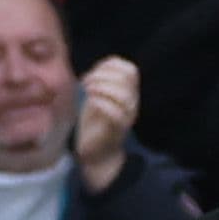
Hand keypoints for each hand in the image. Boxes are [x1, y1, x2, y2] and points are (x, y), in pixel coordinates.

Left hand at [76, 56, 140, 191]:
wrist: (96, 154)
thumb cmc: (95, 123)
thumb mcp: (98, 96)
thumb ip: (102, 81)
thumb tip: (99, 67)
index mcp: (129, 94)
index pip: (131, 70)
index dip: (111, 65)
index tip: (94, 71)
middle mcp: (132, 104)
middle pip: (127, 79)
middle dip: (102, 74)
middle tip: (86, 82)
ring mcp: (127, 117)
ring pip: (123, 94)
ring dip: (101, 87)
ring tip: (87, 90)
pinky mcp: (117, 130)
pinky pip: (115, 113)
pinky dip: (101, 103)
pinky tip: (91, 102)